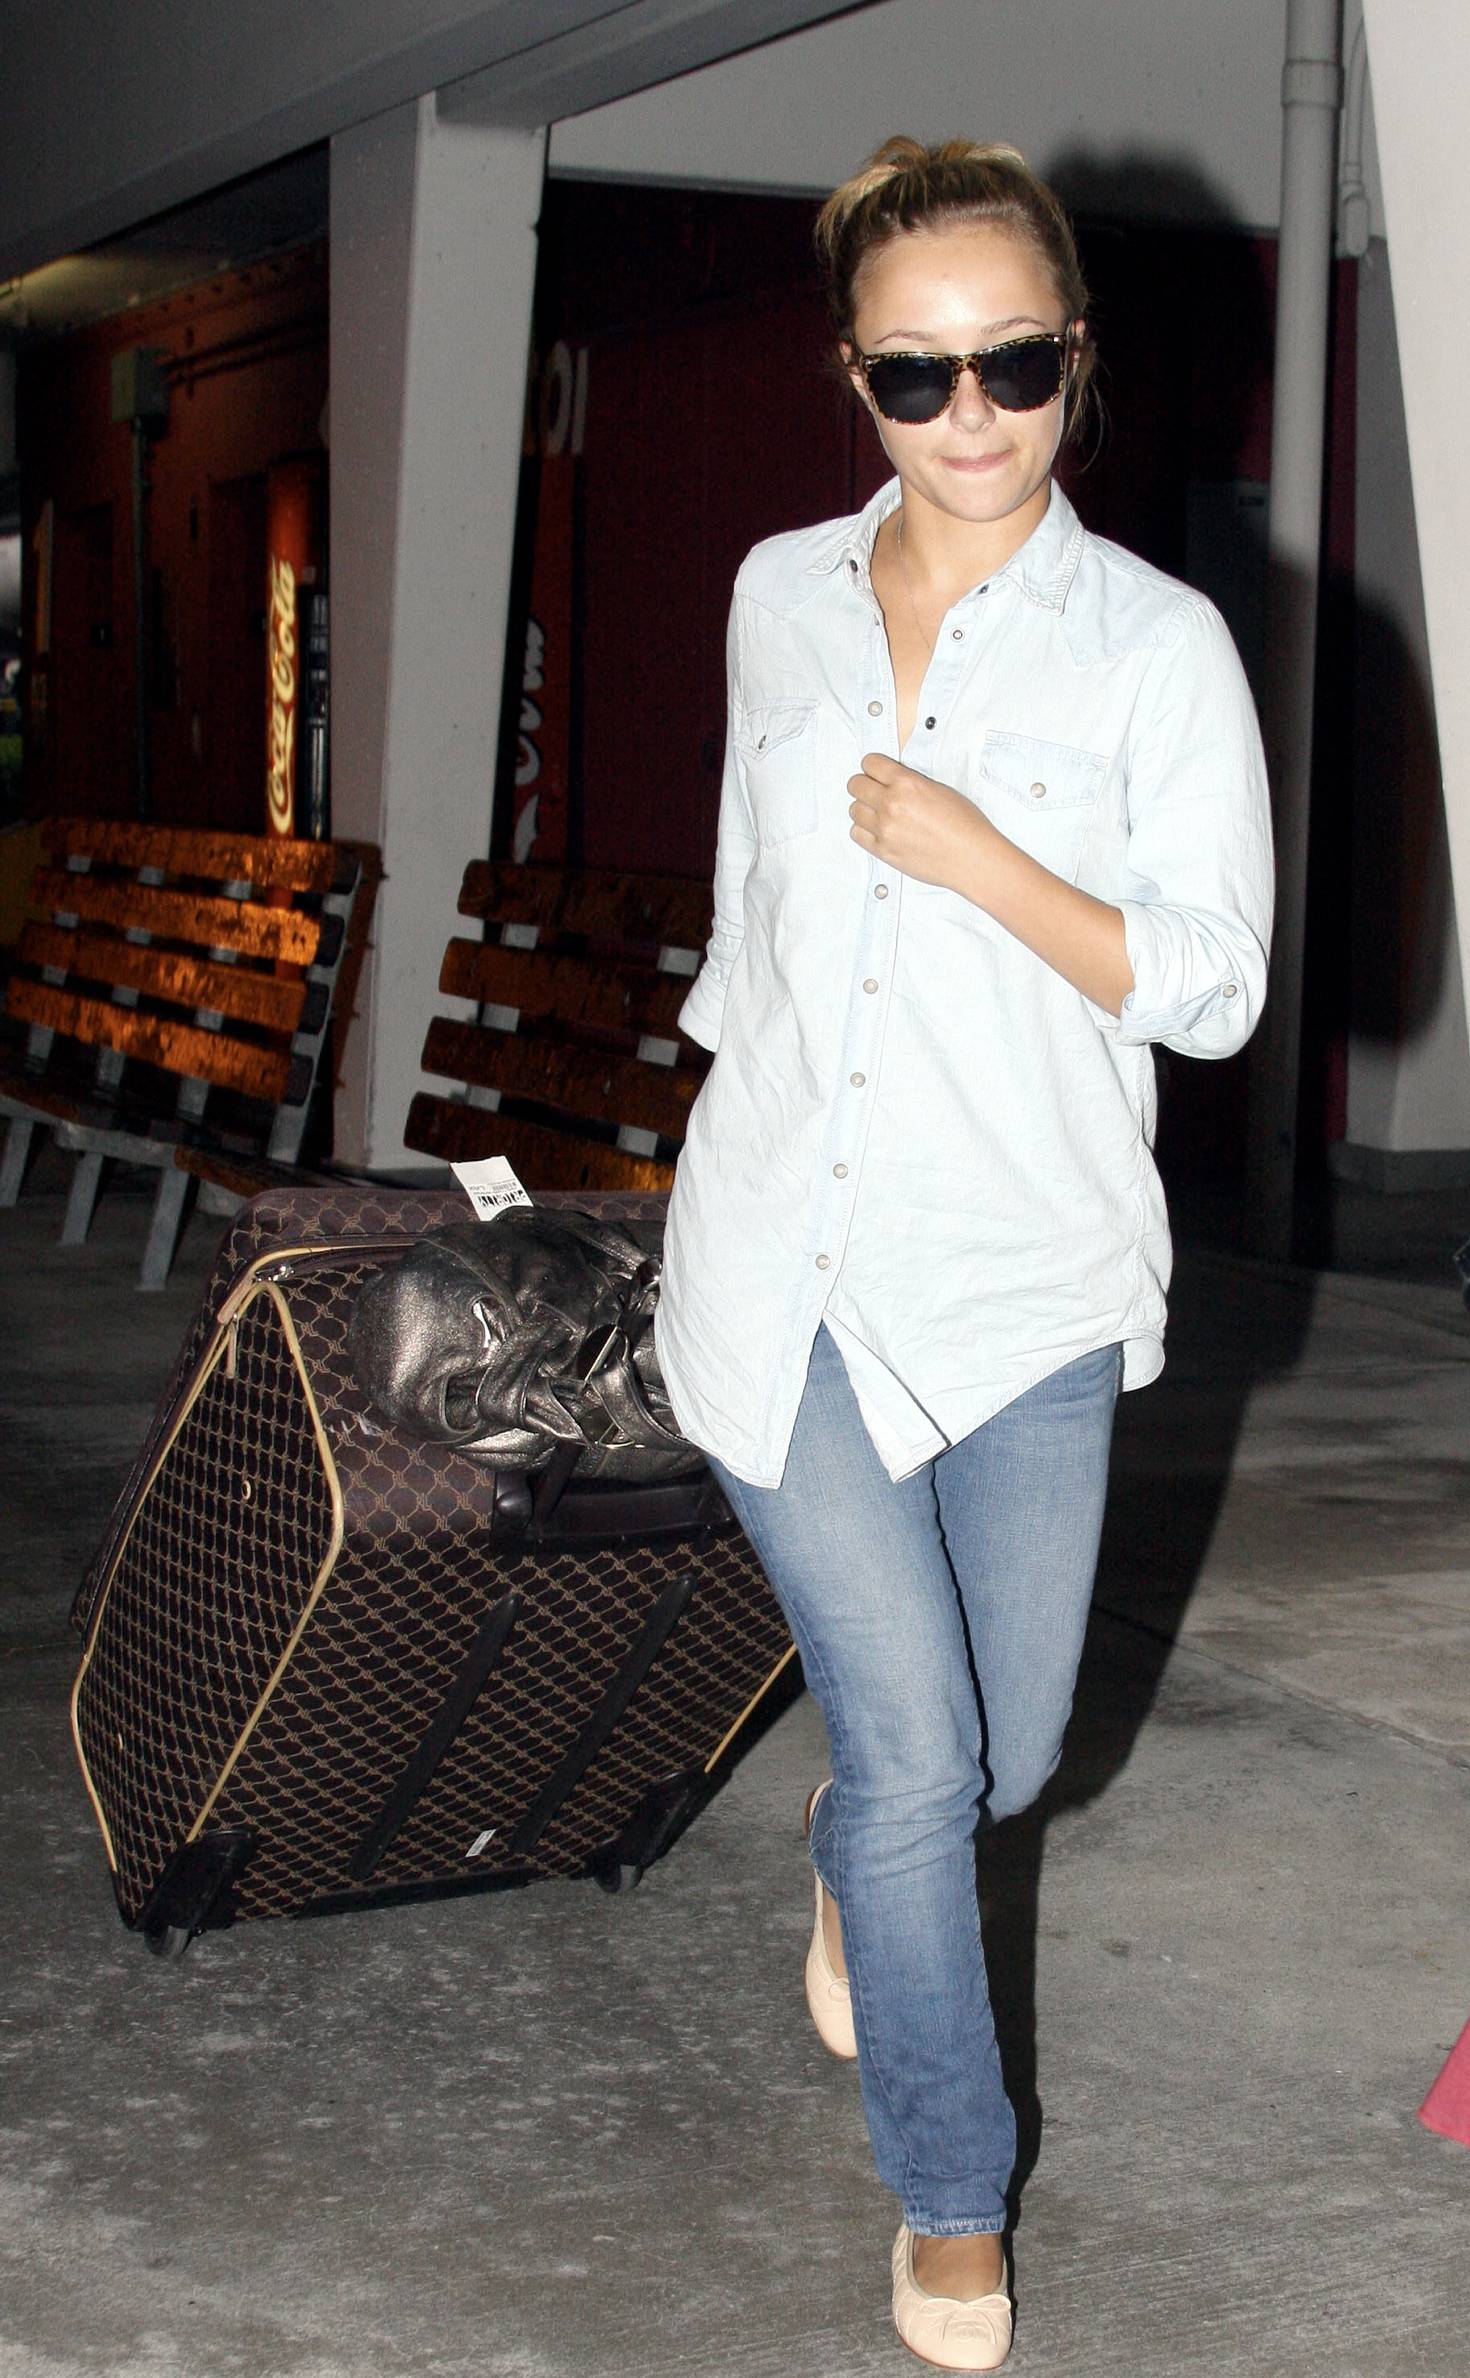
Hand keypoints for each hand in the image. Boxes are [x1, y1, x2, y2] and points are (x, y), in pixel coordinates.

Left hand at [847, 752, 992, 892]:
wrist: (972, 858)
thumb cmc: (965, 825)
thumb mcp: (940, 789)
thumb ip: (910, 782)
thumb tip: (891, 780)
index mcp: (907, 783)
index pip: (870, 763)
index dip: (872, 766)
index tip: (876, 772)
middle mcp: (891, 804)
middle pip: (855, 785)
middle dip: (865, 785)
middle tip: (875, 791)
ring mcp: (885, 829)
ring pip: (854, 809)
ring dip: (864, 808)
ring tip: (880, 813)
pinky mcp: (883, 850)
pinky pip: (857, 833)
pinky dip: (865, 830)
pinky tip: (879, 830)